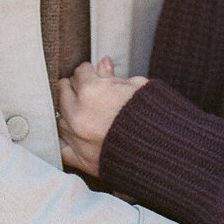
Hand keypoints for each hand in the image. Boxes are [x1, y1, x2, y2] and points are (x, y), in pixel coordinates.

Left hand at [56, 58, 146, 175]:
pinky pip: (60, 146)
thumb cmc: (153, 114)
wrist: (163, 150)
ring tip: (80, 110)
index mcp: (92, 91)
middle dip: (74, 87)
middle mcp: (79, 114)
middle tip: (84, 89)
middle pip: (64, 92)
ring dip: (67, 112)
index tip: (93, 73)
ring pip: (59, 118)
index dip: (88, 71)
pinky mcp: (81, 159)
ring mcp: (77, 138)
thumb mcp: (136, 87)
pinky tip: (71, 133)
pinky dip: (64, 138)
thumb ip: (113, 77)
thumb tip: (103, 64)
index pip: (80, 73)